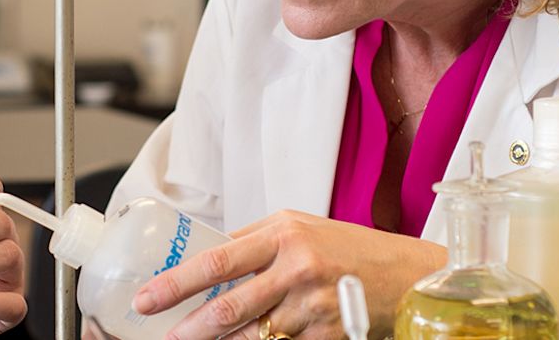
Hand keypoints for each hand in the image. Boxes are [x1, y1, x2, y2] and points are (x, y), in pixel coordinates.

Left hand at [132, 210, 443, 339]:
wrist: (411, 274)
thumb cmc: (353, 249)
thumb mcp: (303, 228)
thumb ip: (256, 242)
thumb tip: (208, 259)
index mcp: (285, 233)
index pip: (218, 259)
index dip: (176, 283)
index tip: (147, 297)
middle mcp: (298, 267)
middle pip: (228, 307)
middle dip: (189, 328)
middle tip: (165, 335)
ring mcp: (314, 306)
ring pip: (251, 335)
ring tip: (199, 339)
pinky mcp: (329, 335)